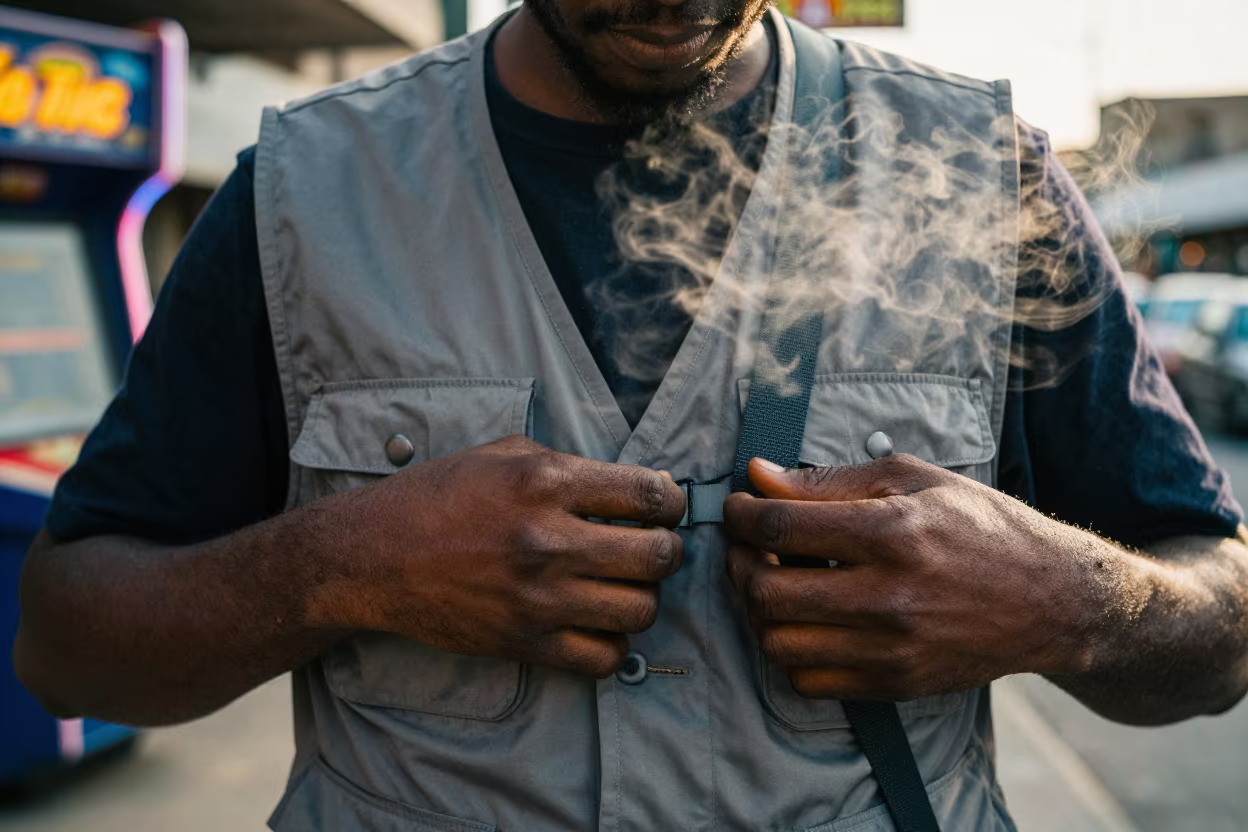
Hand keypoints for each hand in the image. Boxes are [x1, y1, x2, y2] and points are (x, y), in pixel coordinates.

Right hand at [314, 435, 687, 677]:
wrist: (374, 556)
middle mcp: (549, 540)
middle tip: (653, 546)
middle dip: (667, 549)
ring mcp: (538, 597)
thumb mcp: (503, 453)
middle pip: (657, 556)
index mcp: (546, 482)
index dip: (671, 500)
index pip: (649, 494)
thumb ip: (570, 465)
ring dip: (643, 597)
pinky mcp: (525, 642)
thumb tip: (635, 485)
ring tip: (624, 586)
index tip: (664, 506)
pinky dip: (613, 644)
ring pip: (640, 611)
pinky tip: (598, 623)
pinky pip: (604, 658)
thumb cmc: (437, 496)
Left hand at [723, 455, 1098, 701]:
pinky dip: (791, 652)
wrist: (1052, 600)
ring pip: (778, 642)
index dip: (741, 515)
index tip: (737, 508)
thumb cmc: (980, 527)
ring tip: (772, 583)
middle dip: (739, 564)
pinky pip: (807, 680)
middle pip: (767, 591)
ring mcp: (891, 648)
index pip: (780, 526)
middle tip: (745, 547)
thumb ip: (829, 481)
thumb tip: (759, 476)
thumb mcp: (914, 480)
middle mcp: (889, 596)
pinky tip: (806, 623)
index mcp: (893, 533)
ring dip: (759, 612)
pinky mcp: (895, 684)